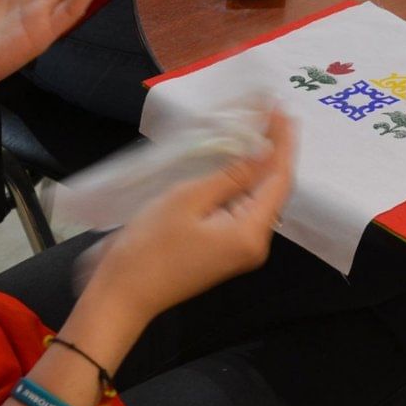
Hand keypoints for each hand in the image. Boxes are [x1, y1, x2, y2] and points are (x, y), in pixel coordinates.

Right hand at [88, 112, 295, 320]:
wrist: (123, 295)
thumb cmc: (149, 246)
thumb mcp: (189, 200)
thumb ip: (231, 175)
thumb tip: (264, 151)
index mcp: (251, 233)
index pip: (279, 179)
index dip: (282, 143)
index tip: (281, 110)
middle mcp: (255, 244)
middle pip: (274, 189)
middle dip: (274, 151)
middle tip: (271, 114)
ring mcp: (241, 249)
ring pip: (260, 199)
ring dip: (260, 165)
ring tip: (259, 129)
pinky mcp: (226, 250)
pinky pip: (244, 209)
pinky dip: (244, 184)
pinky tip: (238, 162)